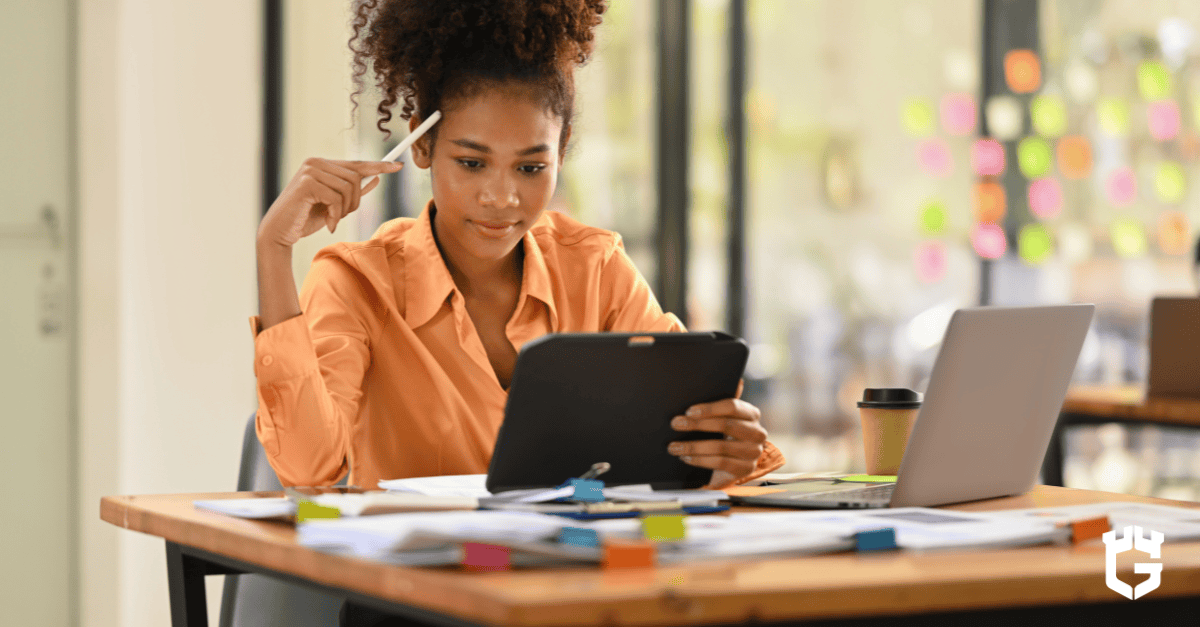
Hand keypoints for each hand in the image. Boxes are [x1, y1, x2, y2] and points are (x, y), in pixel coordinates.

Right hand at [257, 158, 402, 248]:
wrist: (280, 232)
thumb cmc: (306, 218)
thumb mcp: (334, 205)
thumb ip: (352, 191)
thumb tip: (376, 178)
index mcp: (323, 164)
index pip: (357, 163)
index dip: (379, 166)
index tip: (399, 167)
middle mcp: (316, 162)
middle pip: (356, 178)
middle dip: (355, 201)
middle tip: (341, 216)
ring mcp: (310, 171)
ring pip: (348, 188)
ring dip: (345, 210)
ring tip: (333, 220)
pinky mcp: (307, 183)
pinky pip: (336, 198)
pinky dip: (336, 215)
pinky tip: (328, 225)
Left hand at [668, 381, 766, 488]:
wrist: (730, 467)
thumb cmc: (724, 437)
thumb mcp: (723, 418)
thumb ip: (724, 403)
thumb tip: (737, 381)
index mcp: (752, 414)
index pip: (732, 406)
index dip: (709, 408)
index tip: (689, 410)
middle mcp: (757, 433)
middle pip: (725, 425)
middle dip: (697, 424)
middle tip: (676, 424)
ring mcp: (753, 452)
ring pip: (720, 446)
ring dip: (693, 446)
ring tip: (674, 446)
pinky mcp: (745, 470)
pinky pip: (720, 463)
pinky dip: (700, 460)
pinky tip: (686, 458)